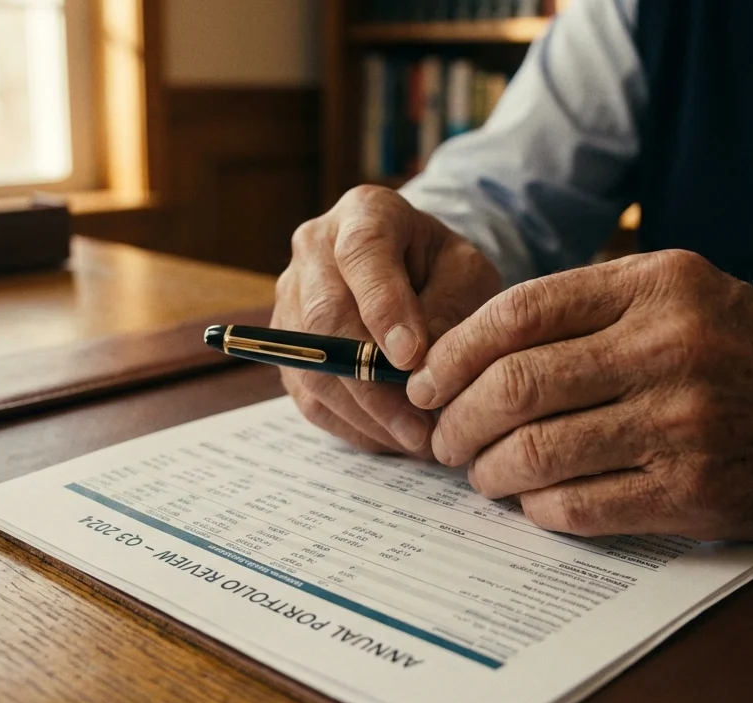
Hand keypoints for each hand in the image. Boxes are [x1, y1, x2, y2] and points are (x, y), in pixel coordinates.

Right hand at [273, 185, 502, 455]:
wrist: (414, 272)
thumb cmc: (444, 270)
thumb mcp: (467, 275)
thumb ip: (449, 308)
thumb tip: (418, 365)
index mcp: (365, 213)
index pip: (362, 254)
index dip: (383, 307)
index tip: (412, 357)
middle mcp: (314, 248)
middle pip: (325, 316)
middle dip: (373, 379)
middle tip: (420, 423)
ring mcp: (291, 296)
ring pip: (311, 364)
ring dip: (364, 412)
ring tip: (415, 440)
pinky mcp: (286, 345)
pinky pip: (308, 394)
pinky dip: (351, 423)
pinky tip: (392, 437)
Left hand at [406, 250, 752, 539]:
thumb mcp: (686, 291)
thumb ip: (592, 304)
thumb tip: (477, 350)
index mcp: (658, 283)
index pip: (517, 312)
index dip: (453, 353)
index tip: (426, 381)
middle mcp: (668, 347)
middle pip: (514, 385)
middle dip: (455, 419)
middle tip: (441, 437)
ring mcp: (683, 423)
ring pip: (537, 451)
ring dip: (487, 470)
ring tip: (479, 472)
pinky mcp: (693, 490)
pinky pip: (579, 506)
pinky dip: (537, 507)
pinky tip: (531, 500)